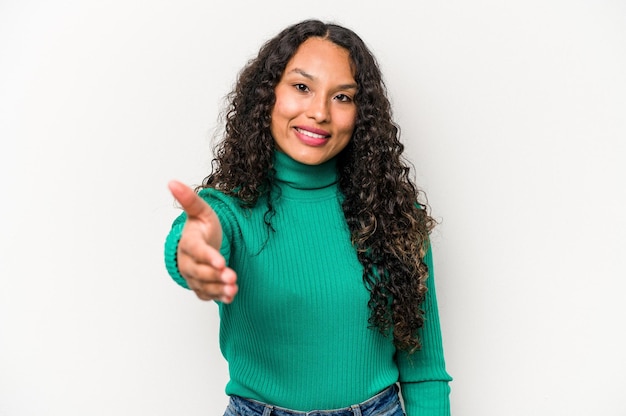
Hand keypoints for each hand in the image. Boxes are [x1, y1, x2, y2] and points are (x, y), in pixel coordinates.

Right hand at [168, 180, 237, 302]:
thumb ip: (190, 199)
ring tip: (234, 288)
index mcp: (188, 243)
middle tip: (232, 276)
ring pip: (204, 285)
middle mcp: (188, 262)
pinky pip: (208, 294)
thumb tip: (172, 182)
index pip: (196, 251)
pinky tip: (231, 296)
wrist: (201, 243)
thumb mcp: (200, 211)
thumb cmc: (202, 227)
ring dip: (219, 288)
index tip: (221, 262)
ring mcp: (193, 276)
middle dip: (216, 275)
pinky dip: (219, 297)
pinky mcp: (200, 286)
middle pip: (200, 271)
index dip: (208, 256)